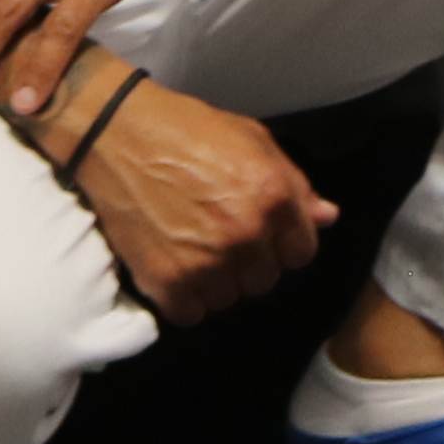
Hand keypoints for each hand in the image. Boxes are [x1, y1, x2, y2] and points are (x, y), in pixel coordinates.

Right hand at [52, 74, 336, 324]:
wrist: (115, 134)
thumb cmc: (186, 129)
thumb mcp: (251, 140)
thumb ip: (293, 184)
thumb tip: (327, 217)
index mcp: (272, 195)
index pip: (302, 252)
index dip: (282, 243)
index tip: (260, 233)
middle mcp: (245, 233)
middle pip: (265, 280)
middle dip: (248, 262)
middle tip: (217, 233)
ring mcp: (206, 262)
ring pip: (229, 299)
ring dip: (216, 281)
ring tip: (192, 245)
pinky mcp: (167, 282)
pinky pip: (192, 313)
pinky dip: (184, 298)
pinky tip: (173, 263)